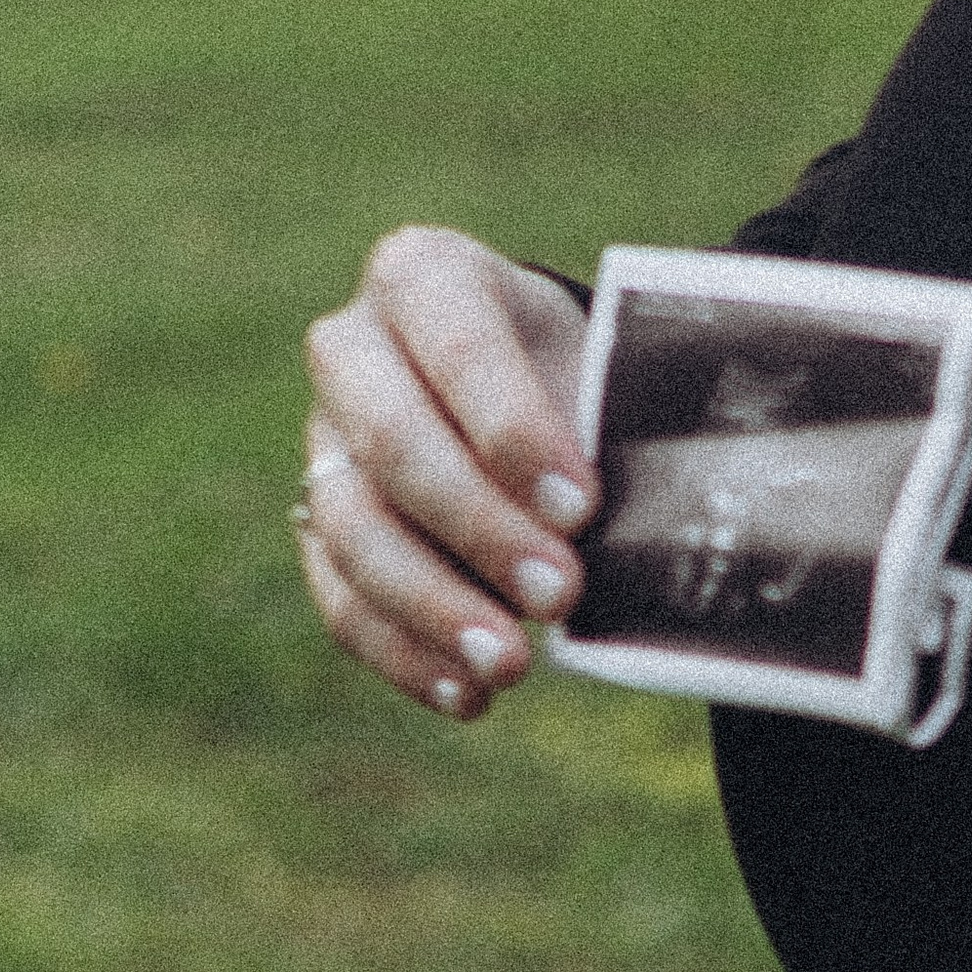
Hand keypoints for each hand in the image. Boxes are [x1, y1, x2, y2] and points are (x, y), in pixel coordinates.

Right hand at [300, 227, 596, 716]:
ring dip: (433, 605)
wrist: (543, 389)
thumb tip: (654, 530)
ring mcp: (322, 437)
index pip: (457, 343)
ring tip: (511, 666)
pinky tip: (467, 695)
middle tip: (561, 595)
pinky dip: (402, 652)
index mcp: (425, 275)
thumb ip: (614, 422)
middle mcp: (353, 348)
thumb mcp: (609, 365)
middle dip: (478, 528)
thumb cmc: (587, 371)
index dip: (512, 429)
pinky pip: (339, 595)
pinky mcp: (317, 523)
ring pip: (351, 526)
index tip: (581, 506)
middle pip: (390, 441)